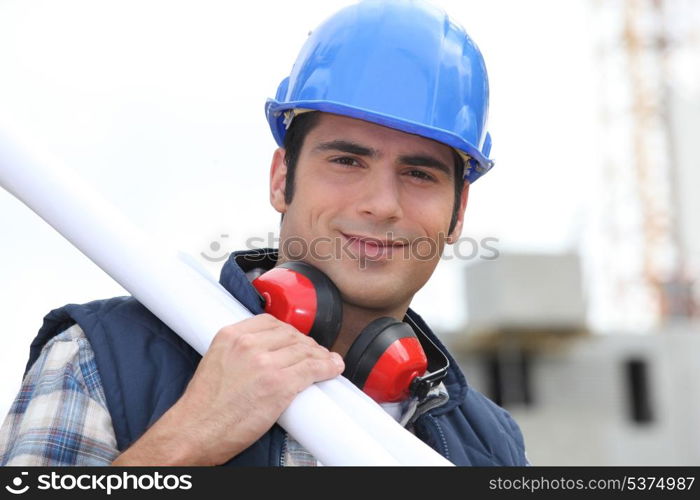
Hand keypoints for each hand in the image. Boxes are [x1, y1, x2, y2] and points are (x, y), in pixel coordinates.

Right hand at [112, 313, 343, 464]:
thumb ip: (239, 351)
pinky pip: (312, 369)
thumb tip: (265, 353)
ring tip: (327, 362)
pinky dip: (327, 367)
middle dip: (306, 345)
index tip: (296, 340)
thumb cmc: (203, 406)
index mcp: (231, 335)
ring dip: (320, 356)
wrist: (194, 432)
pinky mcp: (279, 385)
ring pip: (305, 351)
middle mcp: (248, 345)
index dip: (289, 332)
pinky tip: (333, 369)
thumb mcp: (216, 362)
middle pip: (291, 335)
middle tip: (314, 354)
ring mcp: (265, 364)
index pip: (272, 322)